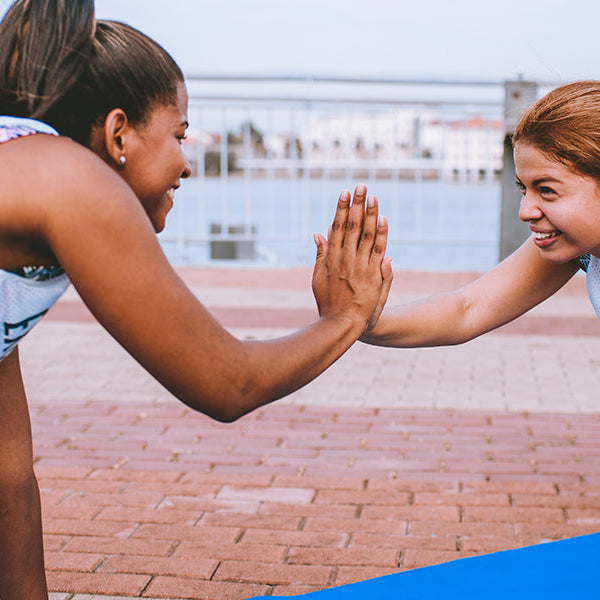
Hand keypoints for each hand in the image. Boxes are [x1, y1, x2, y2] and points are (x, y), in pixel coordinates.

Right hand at [312, 184, 391, 332]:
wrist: (343, 323)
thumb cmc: (328, 302)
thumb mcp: (318, 277)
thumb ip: (320, 254)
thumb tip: (319, 232)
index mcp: (332, 258)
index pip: (338, 227)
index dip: (342, 209)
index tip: (345, 193)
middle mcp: (346, 259)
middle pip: (353, 226)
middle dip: (358, 204)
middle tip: (361, 186)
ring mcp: (361, 266)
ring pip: (367, 235)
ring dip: (370, 214)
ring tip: (373, 196)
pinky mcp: (373, 275)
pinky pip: (378, 250)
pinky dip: (382, 235)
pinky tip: (383, 219)